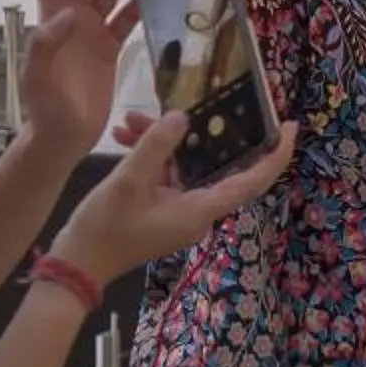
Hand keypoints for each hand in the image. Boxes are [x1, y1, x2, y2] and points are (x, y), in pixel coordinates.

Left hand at [15, 0, 150, 153]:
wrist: (62, 139)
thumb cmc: (45, 110)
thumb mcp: (38, 78)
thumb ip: (46, 44)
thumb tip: (69, 13)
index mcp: (52, 17)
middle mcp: (71, 17)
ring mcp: (91, 31)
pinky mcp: (109, 48)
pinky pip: (127, 15)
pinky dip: (141, 0)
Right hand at [51, 113, 294, 282]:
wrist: (75, 265)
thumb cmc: (104, 229)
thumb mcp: (128, 181)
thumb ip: (157, 145)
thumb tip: (184, 116)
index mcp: (200, 210)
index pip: (252, 181)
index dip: (275, 155)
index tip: (290, 127)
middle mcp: (197, 212)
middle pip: (214, 164)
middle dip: (199, 131)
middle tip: (192, 101)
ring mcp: (178, 210)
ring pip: (185, 164)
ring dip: (162, 140)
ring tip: (131, 119)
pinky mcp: (160, 208)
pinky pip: (166, 174)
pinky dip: (150, 154)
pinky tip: (123, 135)